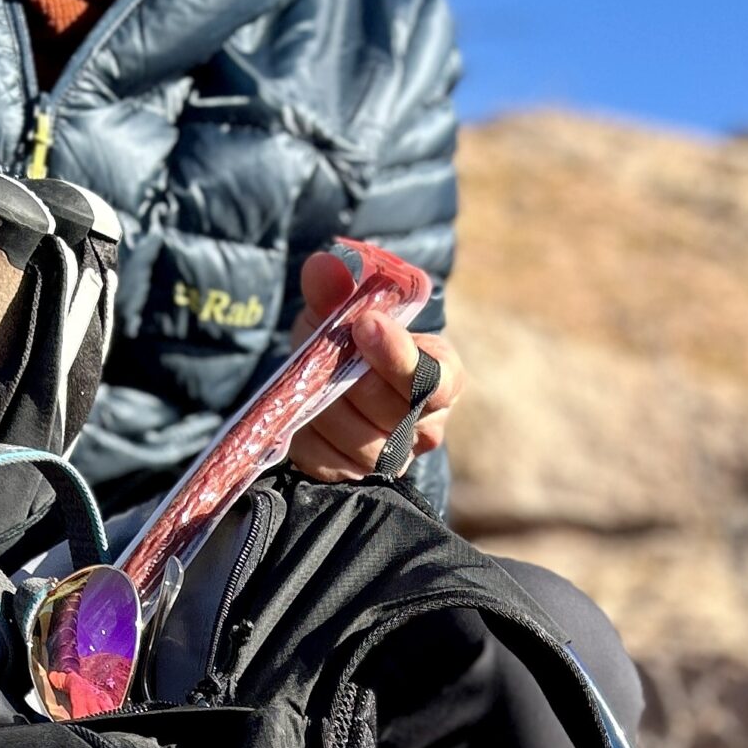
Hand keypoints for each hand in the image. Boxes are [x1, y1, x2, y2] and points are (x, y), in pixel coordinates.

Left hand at [286, 249, 465, 480]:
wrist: (331, 377)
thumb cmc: (349, 337)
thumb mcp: (342, 306)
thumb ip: (335, 287)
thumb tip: (323, 268)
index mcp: (444, 375)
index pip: (436, 380)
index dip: (399, 356)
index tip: (365, 324)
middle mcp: (428, 424)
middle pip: (393, 414)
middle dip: (351, 379)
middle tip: (325, 353)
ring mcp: (395, 457)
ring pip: (362, 445)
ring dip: (326, 408)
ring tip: (310, 380)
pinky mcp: (357, 478)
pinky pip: (331, 466)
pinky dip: (309, 437)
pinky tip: (303, 412)